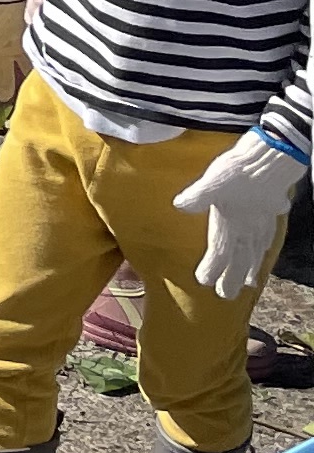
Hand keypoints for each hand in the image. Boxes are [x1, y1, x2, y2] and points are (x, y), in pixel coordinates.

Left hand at [177, 129, 304, 299]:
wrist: (273, 156)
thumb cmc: (241, 169)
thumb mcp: (213, 181)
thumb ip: (197, 196)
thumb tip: (180, 205)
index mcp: (231, 225)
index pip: (220, 254)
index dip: (213, 269)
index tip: (204, 281)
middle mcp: (248, 228)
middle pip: (240, 259)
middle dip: (233, 278)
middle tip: (227, 295)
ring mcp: (262, 220)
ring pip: (257, 250)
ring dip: (252, 266)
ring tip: (251, 282)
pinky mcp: (272, 210)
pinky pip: (268, 235)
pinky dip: (265, 247)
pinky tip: (265, 247)